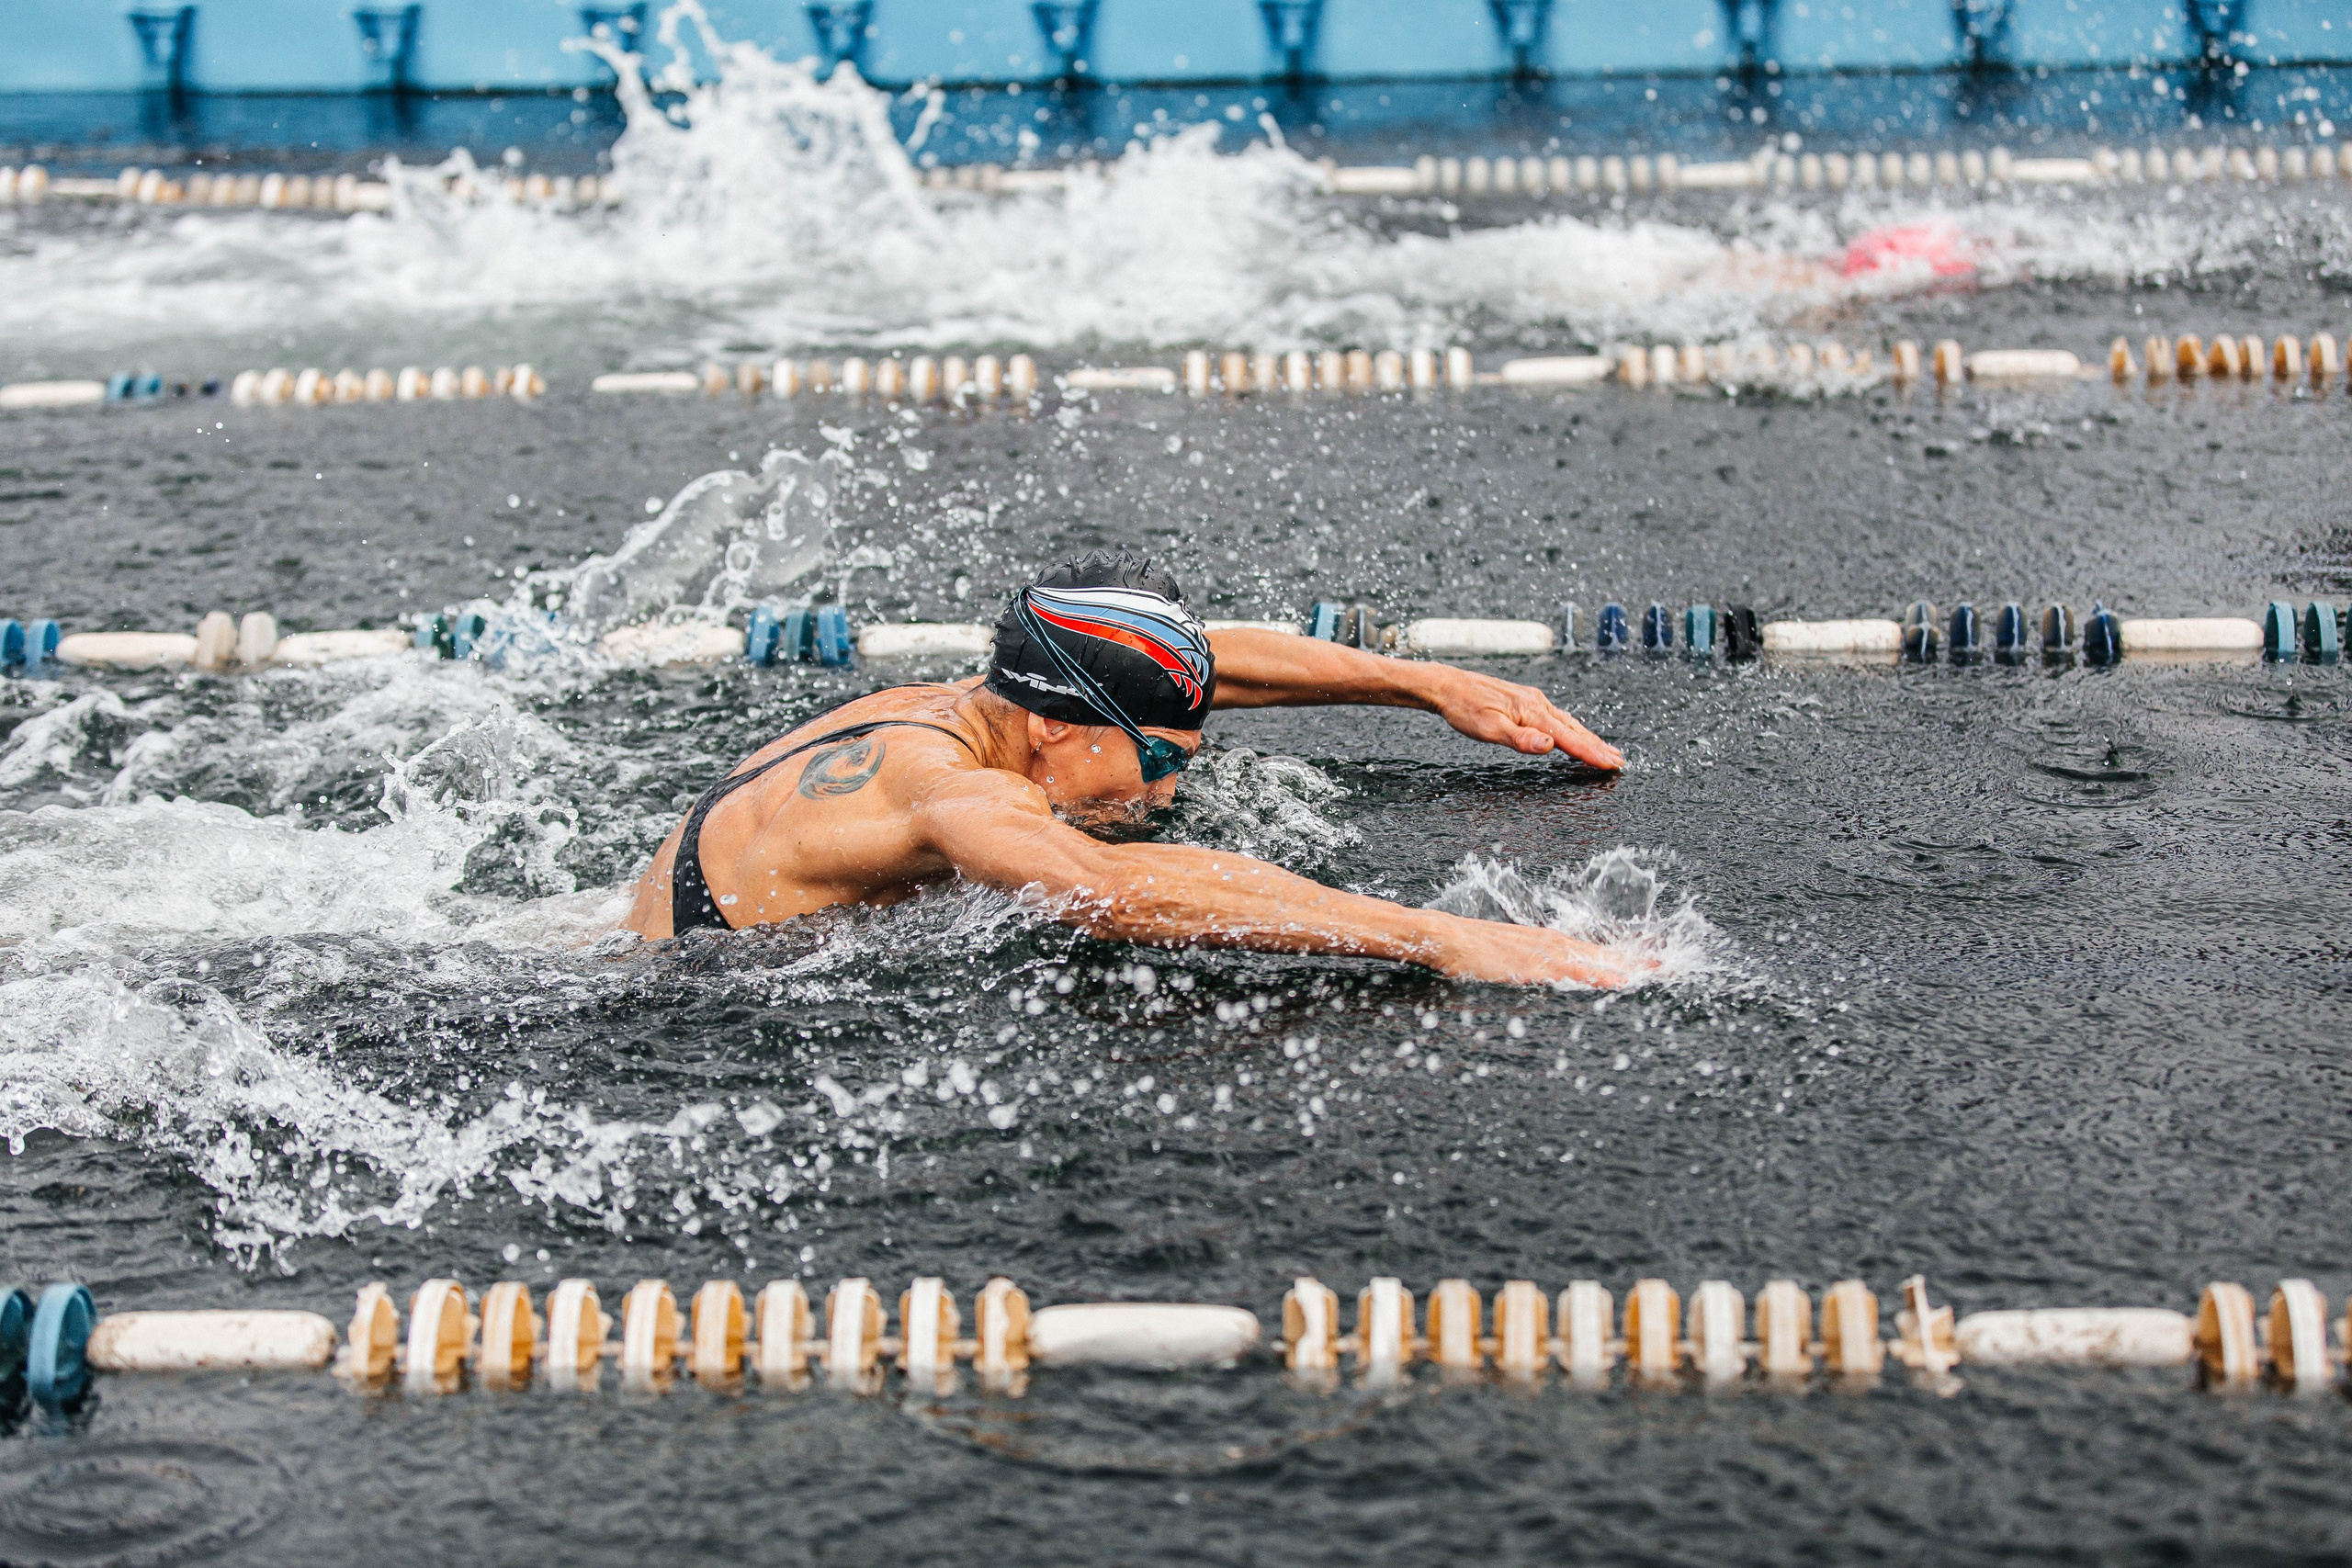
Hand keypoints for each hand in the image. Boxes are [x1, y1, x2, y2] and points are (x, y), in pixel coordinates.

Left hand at [1424, 667, 1623, 769]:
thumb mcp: (1489, 729)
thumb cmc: (1465, 709)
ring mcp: (1533, 700)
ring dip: (1588, 737)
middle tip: (1618, 760)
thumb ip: (1520, 739)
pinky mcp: (1526, 700)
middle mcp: (1538, 703)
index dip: (1591, 753)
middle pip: (1575, 729)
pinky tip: (1572, 732)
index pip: (1569, 738)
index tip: (1611, 764)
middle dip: (1597, 746)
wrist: (1449, 685)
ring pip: (1567, 722)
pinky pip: (1556, 717)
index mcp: (1533, 712)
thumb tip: (1549, 746)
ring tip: (1604, 748)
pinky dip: (1571, 728)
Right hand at [1428, 915, 1656, 988]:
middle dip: (1638, 959)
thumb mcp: (1504, 954)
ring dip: (1628, 967)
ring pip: (1598, 960)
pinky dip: (1601, 976)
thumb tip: (1540, 976)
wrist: (1444, 936)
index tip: (1651, 959)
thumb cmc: (1468, 947)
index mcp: (1548, 942)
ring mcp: (1546, 952)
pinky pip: (1576, 972)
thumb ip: (1527, 964)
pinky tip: (1619, 982)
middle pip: (1605, 952)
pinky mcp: (1535, 965)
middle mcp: (1553, 943)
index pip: (1595, 949)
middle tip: (1669, 965)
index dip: (1624, 955)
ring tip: (1657, 973)